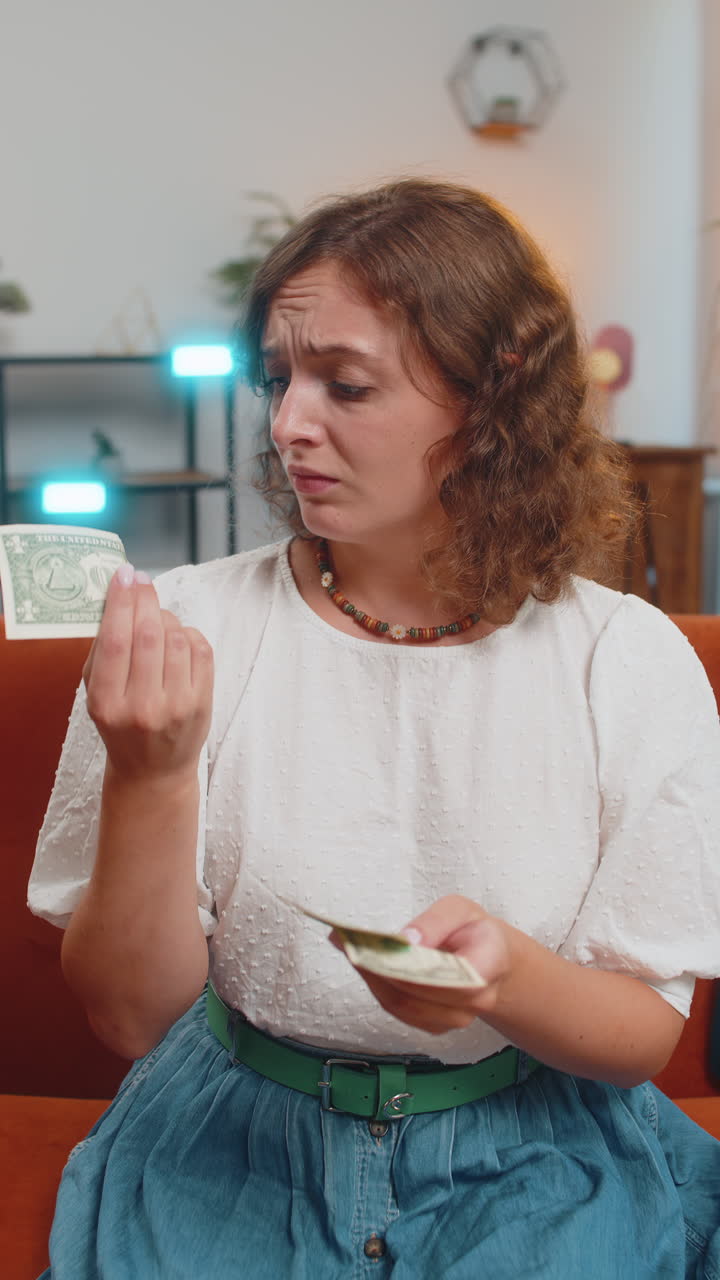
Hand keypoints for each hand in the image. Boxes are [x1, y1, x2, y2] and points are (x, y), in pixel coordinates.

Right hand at [83, 564, 213, 782]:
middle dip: (145, 599)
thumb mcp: (97, 695)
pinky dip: (189, 633)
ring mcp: (176, 706)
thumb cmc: (121, 724)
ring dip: (167, 617)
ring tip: (156, 617)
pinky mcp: (202, 704)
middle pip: (148, 634)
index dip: (121, 602)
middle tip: (142, 581)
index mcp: (106, 703)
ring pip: (177, 638)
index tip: (123, 575)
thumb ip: (102, 651)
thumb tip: (118, 597)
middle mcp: (141, 707)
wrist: (153, 770)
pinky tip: (178, 638)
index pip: (115, 640)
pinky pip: (201, 650)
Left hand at [335, 895, 512, 1034]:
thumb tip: (406, 940)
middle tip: (351, 944)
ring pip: (404, 1005)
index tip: (385, 948)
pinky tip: (362, 964)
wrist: (489, 957)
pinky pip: (400, 1010)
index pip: (451, 979)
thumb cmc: (473, 931)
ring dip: (372, 979)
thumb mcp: (461, 909)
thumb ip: (435, 922)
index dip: (416, 969)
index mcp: (487, 967)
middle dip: (381, 970)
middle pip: (420, 995)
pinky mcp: (435, 1024)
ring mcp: (454, 1018)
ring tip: (349, 950)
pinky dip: (377, 987)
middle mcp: (475, 1002)